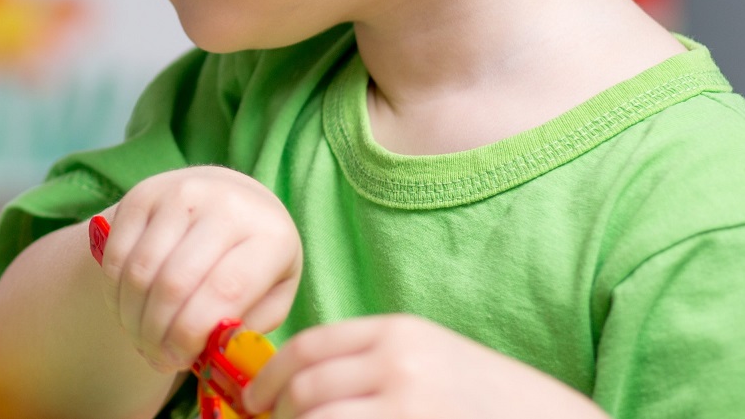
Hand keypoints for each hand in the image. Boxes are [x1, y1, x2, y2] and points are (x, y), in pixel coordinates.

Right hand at [95, 166, 301, 372]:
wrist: (234, 200)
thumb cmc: (254, 261)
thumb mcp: (271, 296)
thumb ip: (245, 329)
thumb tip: (207, 356)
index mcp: (269, 236)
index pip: (222, 291)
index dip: (191, 335)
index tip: (178, 361)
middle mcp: (226, 205)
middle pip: (174, 283)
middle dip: (157, 333)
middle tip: (156, 357)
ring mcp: (181, 193)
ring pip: (141, 271)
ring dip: (133, 317)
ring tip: (141, 339)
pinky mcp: (144, 193)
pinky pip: (118, 254)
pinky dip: (115, 293)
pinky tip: (128, 311)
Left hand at [242, 314, 606, 418]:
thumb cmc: (490, 403)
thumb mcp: (432, 361)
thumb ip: (372, 365)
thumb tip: (298, 385)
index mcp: (400, 333)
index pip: (309, 347)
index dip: (270, 376)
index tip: (255, 399)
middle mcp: (399, 364)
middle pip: (305, 389)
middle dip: (278, 415)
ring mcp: (406, 407)